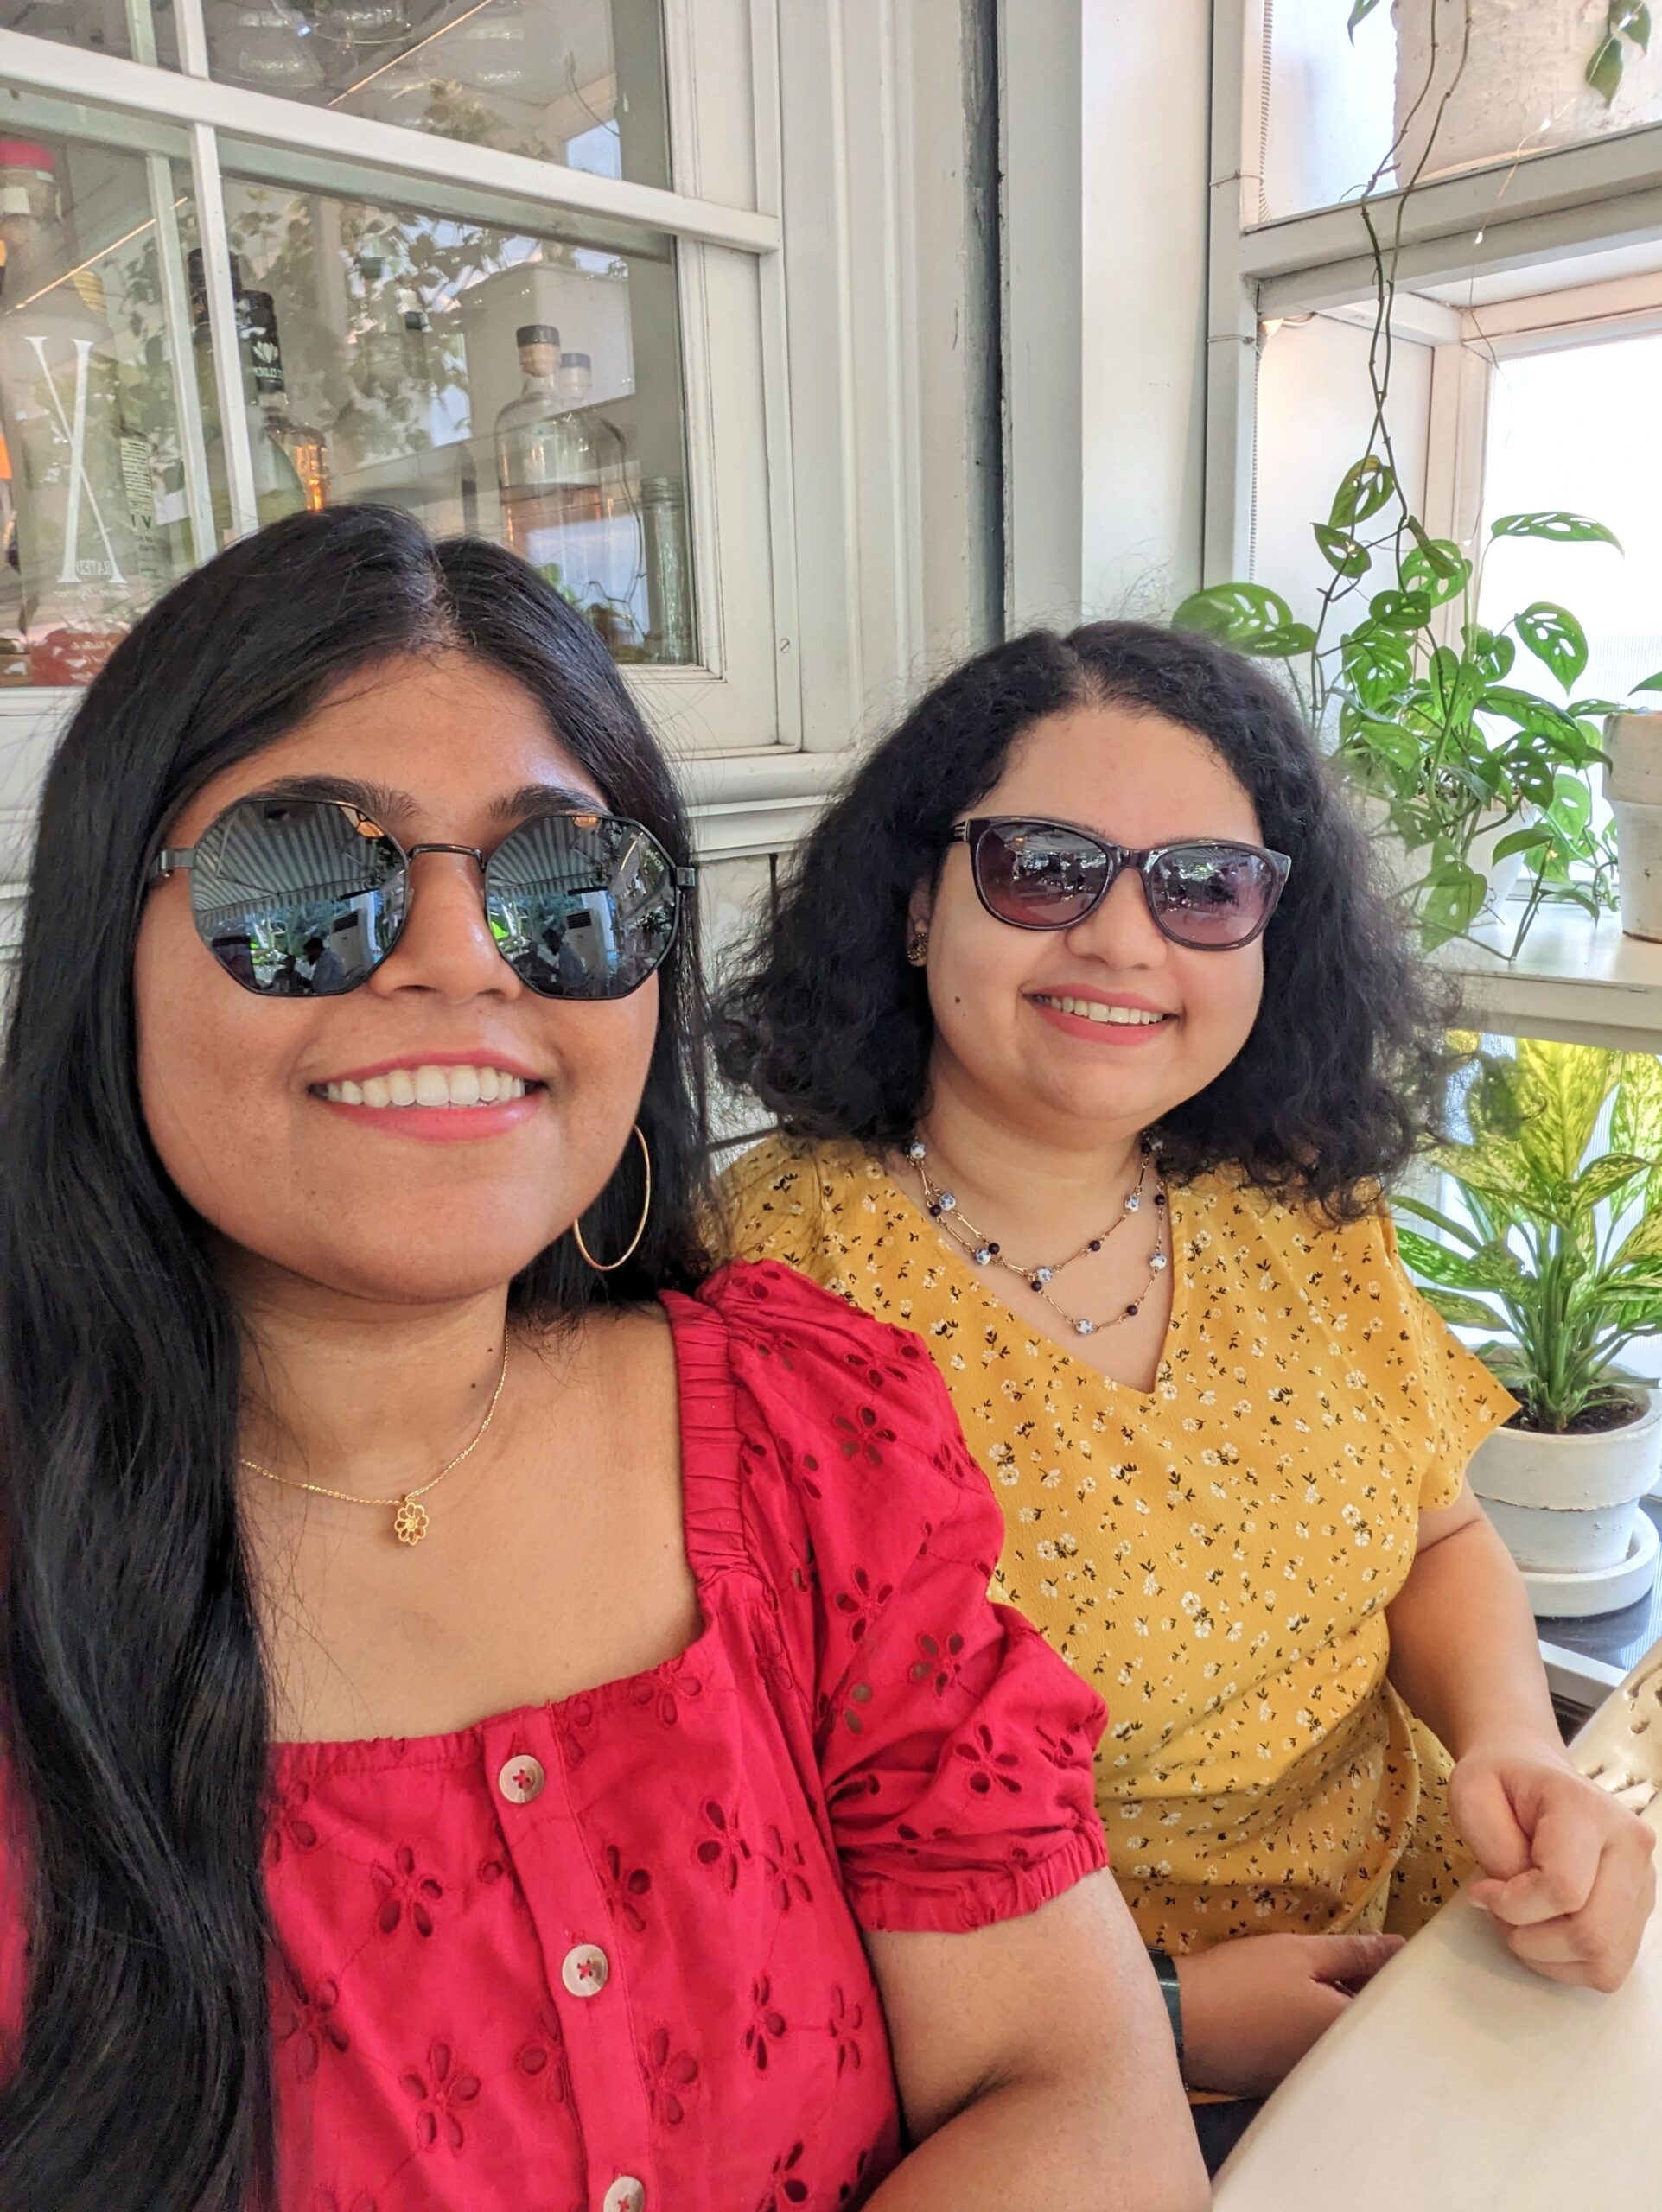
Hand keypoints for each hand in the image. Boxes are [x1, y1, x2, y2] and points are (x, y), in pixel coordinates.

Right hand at [1173, 1930, 1402, 2098]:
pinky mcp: (1280, 2084)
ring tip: (1304, 1979)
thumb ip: (1355, 1952)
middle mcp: (1335, 2065)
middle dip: (1357, 1991)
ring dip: (1329, 2009)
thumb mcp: (1300, 1953)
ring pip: (1333, 2038)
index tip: (1369, 1953)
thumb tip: (1401, 1947)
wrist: (1183, 2020)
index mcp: (1346, 2033)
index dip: (1384, 1976)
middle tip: (1334, 1960)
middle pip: (1362, 2026)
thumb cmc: (1245, 1981)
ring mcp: (1306, 2078)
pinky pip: (1309, 2052)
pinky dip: (1304, 2028)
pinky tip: (1281, 2007)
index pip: (1390, 2007)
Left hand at [1454, 1744, 1656, 1992]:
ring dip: (1549, 1955)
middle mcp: (1629, 1844)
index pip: (1564, 1889)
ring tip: (1521, 1919)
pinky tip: (1544, 1928)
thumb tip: (1513, 1904)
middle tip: (1499, 1912)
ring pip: (1604, 1960)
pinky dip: (1567, 1962)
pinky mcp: (1639, 1907)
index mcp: (1588, 1808)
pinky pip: (1609, 1965)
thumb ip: (1494, 1850)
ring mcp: (1642, 1879)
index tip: (1482, 1891)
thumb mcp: (1472, 1796)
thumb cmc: (1500, 1782)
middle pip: (1592, 1934)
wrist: (1532, 1771)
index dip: (1513, 1905)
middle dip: (1531, 1939)